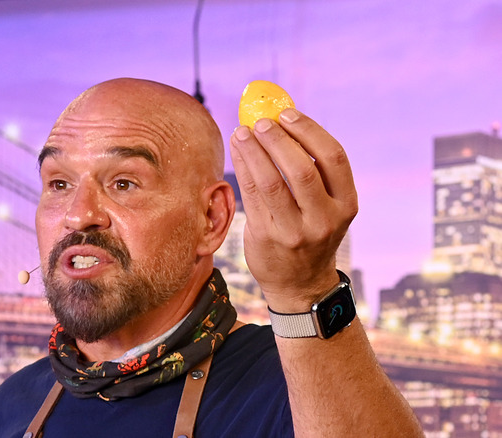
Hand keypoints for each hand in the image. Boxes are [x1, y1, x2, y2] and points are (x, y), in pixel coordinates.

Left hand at [229, 108, 357, 312]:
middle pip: (301, 169)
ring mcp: (295, 231)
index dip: (309, 131)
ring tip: (242, 132)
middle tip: (261, 121)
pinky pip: (251, 195)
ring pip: (271, 182)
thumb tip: (280, 119)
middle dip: (278, 140)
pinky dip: (242, 168)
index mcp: (346, 204)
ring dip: (254, 152)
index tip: (287, 113)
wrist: (300, 284)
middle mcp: (324, 219)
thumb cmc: (311, 231)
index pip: (334, 158)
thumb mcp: (325, 206)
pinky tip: (237, 151)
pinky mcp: (267, 237)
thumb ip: (311, 169)